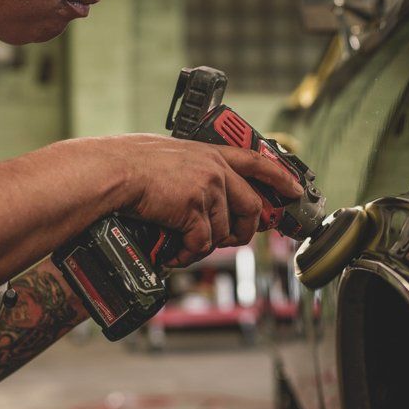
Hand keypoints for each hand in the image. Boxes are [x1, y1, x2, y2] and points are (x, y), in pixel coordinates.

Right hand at [112, 134, 302, 265]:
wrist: (114, 172)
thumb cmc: (132, 164)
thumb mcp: (173, 157)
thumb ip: (195, 172)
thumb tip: (203, 197)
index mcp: (212, 154)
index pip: (258, 163)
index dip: (280, 178)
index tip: (294, 191)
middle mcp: (216, 169)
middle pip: (250, 208)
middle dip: (243, 232)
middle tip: (229, 241)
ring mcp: (208, 188)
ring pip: (222, 231)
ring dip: (203, 246)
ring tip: (183, 246)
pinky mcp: (194, 208)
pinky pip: (201, 244)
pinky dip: (186, 255)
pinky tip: (172, 253)